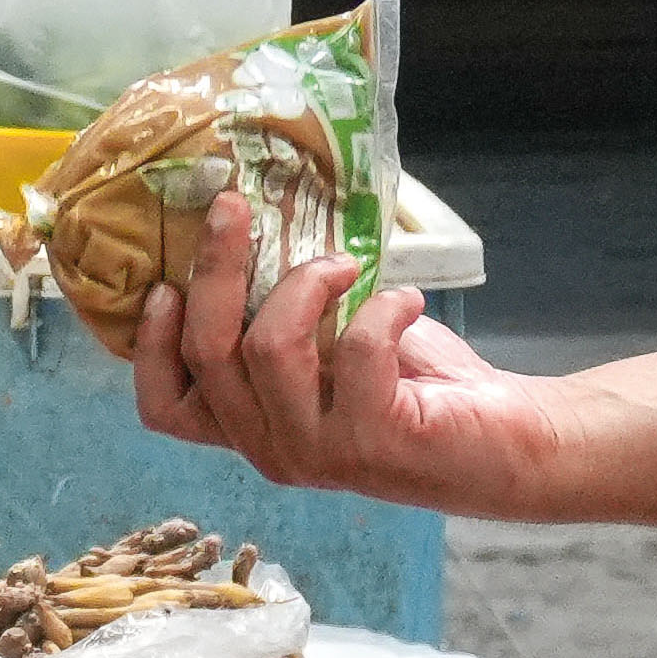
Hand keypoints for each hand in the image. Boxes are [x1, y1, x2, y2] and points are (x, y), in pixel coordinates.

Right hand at [130, 189, 581, 508]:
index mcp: (251, 426)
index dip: (148, 346)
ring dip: (307, 282)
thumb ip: (286, 315)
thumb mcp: (333, 345)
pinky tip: (407, 301)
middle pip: (206, 354)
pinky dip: (382, 307)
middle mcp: (270, 448)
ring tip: (347, 263)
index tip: (165, 281)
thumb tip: (251, 223)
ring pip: (267, 348)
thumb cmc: (415, 384)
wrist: (509, 441)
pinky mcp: (374, 442)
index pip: (165, 408)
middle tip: (234, 205)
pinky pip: (357, 351)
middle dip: (215, 267)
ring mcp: (318, 452)